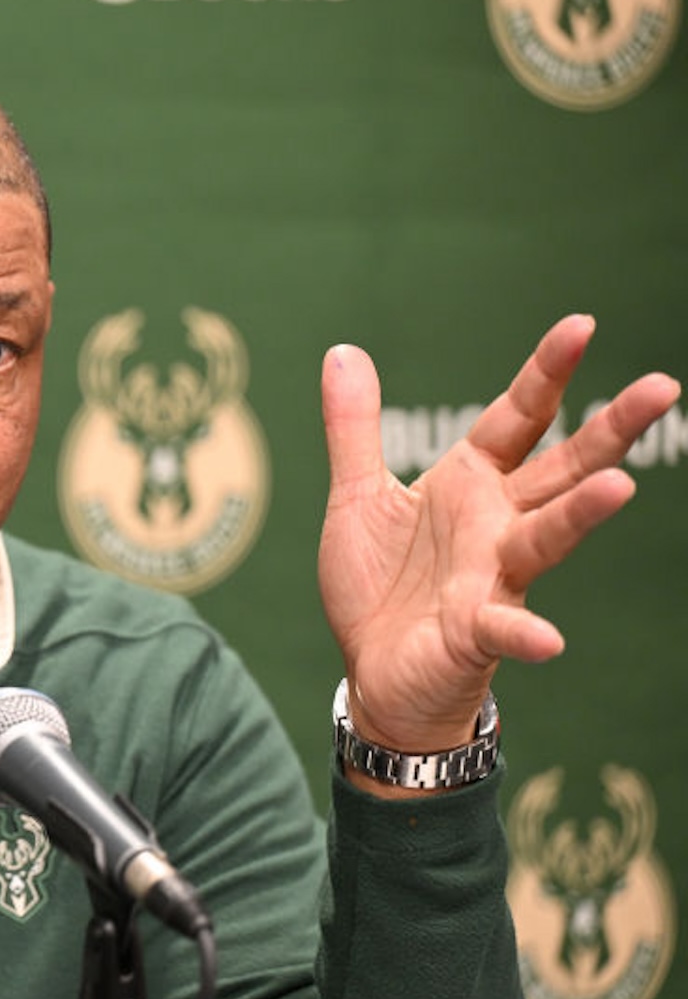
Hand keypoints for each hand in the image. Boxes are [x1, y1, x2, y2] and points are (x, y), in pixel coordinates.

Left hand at [317, 315, 678, 769]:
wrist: (375, 674)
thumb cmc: (379, 586)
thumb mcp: (356, 495)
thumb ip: (354, 427)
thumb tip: (343, 352)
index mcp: (469, 484)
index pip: (516, 418)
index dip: (546, 373)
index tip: (582, 325)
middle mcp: (496, 524)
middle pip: (561, 468)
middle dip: (609, 429)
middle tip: (664, 387)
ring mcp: (494, 578)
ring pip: (545, 538)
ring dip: (579, 515)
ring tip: (617, 488)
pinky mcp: (475, 631)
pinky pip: (505, 629)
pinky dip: (525, 632)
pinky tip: (548, 639)